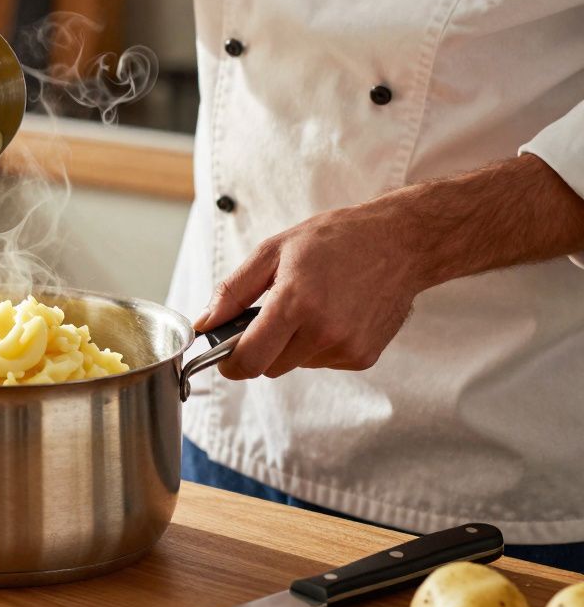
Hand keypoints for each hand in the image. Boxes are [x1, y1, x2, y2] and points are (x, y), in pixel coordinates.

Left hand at [195, 202, 425, 378]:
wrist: (400, 242)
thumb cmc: (335, 239)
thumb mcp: (274, 251)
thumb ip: (233, 291)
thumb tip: (205, 323)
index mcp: (296, 303)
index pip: (250, 359)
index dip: (230, 364)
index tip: (224, 357)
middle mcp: (324, 331)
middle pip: (269, 366)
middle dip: (262, 347)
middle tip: (272, 314)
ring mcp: (347, 347)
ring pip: (296, 364)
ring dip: (292, 345)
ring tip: (311, 305)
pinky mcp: (364, 357)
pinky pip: (323, 361)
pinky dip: (319, 345)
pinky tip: (334, 314)